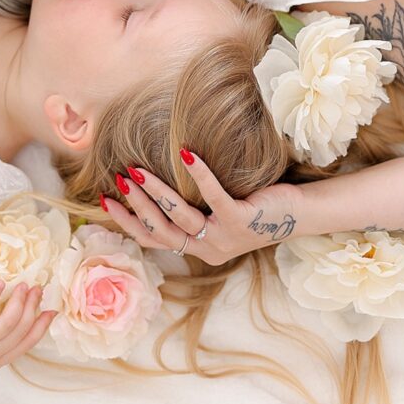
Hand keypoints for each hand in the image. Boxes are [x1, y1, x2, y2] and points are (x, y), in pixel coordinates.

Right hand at [105, 155, 300, 265]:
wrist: (296, 214)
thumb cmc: (252, 205)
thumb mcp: (215, 213)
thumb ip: (190, 209)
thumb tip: (154, 182)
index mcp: (199, 249)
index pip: (153, 240)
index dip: (127, 223)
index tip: (106, 201)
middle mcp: (208, 250)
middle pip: (161, 231)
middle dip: (136, 205)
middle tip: (120, 179)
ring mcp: (224, 238)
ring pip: (179, 217)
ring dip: (155, 192)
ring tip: (137, 169)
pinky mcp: (241, 221)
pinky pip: (213, 196)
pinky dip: (198, 174)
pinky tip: (187, 153)